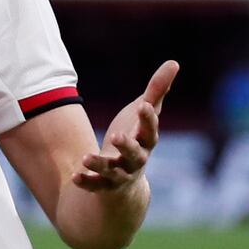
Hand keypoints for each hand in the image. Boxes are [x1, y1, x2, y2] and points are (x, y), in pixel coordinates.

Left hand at [74, 60, 178, 191]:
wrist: (126, 176)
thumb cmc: (137, 136)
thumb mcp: (144, 112)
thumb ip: (157, 90)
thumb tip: (174, 62)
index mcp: (146, 141)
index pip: (151, 130)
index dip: (148, 118)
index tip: (143, 105)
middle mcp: (136, 160)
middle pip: (135, 155)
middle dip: (127, 146)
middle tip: (117, 136)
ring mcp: (120, 174)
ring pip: (112, 172)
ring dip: (100, 165)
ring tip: (86, 157)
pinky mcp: (104, 185)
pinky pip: (95, 185)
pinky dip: (86, 181)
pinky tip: (74, 176)